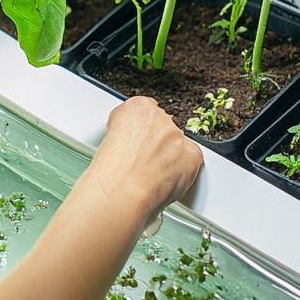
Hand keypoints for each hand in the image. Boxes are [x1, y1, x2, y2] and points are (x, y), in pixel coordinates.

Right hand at [84, 97, 202, 220]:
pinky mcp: (192, 155)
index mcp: (137, 107)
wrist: (122, 191)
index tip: (136, 143)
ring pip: (178, 145)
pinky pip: (191, 160)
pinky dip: (183, 171)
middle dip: (156, 144)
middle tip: (143, 162)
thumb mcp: (107, 139)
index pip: (145, 112)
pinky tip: (165, 180)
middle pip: (163, 128)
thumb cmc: (110, 172)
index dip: (140, 131)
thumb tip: (129, 143)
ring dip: (169, 158)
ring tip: (151, 176)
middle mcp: (161, 118)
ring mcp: (177, 136)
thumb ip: (125, 133)